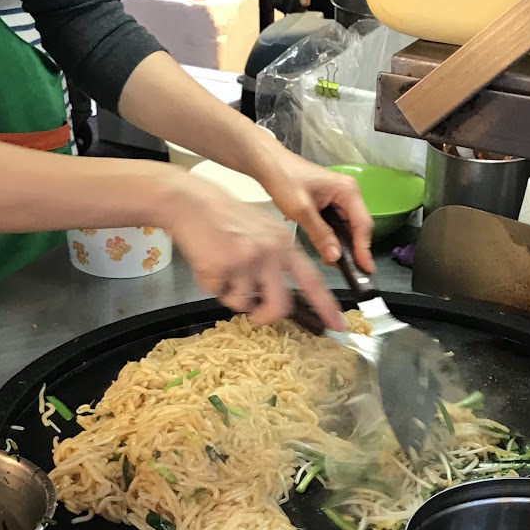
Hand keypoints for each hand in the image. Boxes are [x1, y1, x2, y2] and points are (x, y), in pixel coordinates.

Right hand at [166, 173, 344, 329]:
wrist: (191, 203)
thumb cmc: (226, 216)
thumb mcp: (263, 229)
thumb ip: (276, 258)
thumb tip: (279, 294)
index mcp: (283, 244)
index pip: (311, 280)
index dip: (326, 305)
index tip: (339, 326)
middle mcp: (268, 254)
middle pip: (280, 305)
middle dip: (266, 315)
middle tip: (257, 314)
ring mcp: (244, 263)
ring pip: (244, 303)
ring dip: (233, 294)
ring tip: (224, 269)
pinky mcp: (219, 271)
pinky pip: (219, 295)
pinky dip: (213, 286)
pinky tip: (208, 263)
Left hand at [252, 146, 375, 274]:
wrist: (266, 163)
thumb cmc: (283, 178)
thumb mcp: (301, 210)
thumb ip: (320, 234)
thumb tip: (335, 256)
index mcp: (347, 190)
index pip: (363, 224)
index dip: (364, 248)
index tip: (365, 269)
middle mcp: (347, 193)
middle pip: (357, 226)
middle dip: (352, 249)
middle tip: (350, 271)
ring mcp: (338, 197)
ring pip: (346, 227)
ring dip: (340, 245)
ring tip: (332, 262)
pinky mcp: (328, 202)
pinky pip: (335, 223)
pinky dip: (331, 237)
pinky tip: (324, 250)